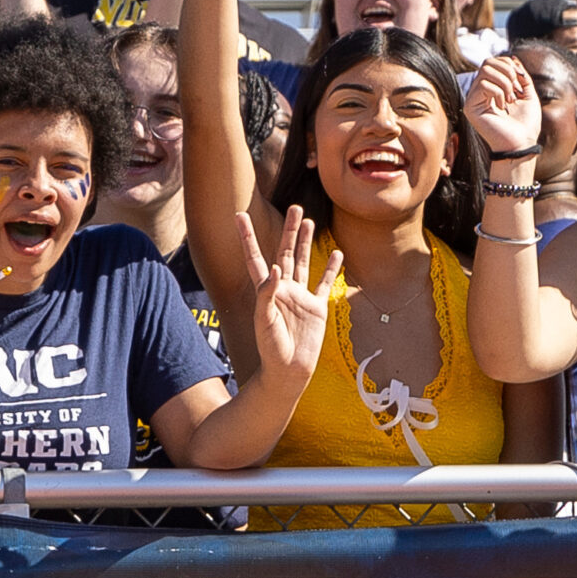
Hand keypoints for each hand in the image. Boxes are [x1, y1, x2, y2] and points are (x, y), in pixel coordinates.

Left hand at [240, 207, 341, 392]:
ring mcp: (300, 297)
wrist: (289, 370)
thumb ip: (267, 294)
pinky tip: (337, 253)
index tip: (239, 214)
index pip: (255, 257)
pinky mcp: (316, 307)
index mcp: (265, 290)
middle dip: (289, 230)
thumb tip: (275, 268)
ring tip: (308, 220)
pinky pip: (324, 283)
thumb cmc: (271, 348)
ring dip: (305, 241)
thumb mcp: (264, 320)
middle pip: (284, 252)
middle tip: (294, 207)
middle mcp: (282, 288)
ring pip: (303, 261)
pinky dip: (331, 268)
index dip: (247, 236)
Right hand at [463, 50, 544, 155]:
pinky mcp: (470, 106)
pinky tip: (503, 106)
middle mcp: (481, 91)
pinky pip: (483, 84)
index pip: (494, 62)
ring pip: (485, 70)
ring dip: (504, 82)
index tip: (521, 82)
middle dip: (507, 71)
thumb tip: (512, 57)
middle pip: (488, 62)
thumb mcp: (529, 94)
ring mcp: (474, 98)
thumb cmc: (526, 124)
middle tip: (516, 89)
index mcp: (493, 88)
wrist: (521, 144)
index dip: (509, 65)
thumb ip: (521, 76)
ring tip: (510, 98)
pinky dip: (498, 92)